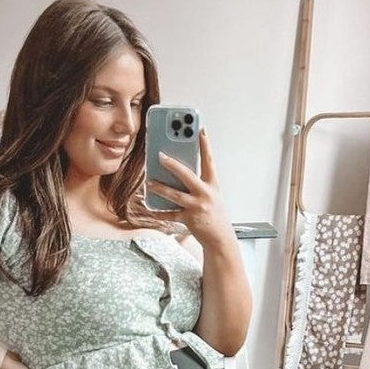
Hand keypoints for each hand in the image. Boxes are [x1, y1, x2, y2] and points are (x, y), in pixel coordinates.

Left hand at [146, 128, 235, 249]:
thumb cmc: (215, 215)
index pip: (209, 161)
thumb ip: (199, 183)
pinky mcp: (188, 219)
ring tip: (148, 182)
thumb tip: (178, 172)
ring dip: (160, 188)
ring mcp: (197, 207)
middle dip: (172, 165)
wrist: (220, 238)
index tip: (200, 130)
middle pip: (187, 175)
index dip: (205, 145)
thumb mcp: (212, 196)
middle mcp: (206, 194)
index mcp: (213, 185)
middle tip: (160, 156)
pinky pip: (170, 215)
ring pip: (174, 195)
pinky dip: (158, 212)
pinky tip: (150, 209)